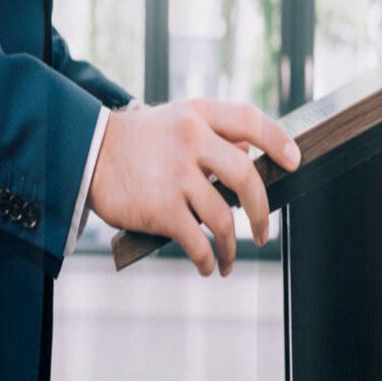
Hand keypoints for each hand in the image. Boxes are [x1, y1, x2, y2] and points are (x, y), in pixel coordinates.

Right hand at [88, 98, 301, 277]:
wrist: (85, 153)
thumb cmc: (138, 140)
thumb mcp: (177, 120)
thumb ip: (214, 133)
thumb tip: (252, 154)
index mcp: (198, 115)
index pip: (249, 121)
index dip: (278, 141)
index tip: (296, 161)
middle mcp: (191, 139)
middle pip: (247, 177)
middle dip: (261, 212)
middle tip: (263, 233)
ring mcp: (176, 174)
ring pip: (223, 218)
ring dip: (231, 246)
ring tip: (227, 260)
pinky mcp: (160, 207)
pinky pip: (197, 240)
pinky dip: (208, 258)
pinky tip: (208, 265)